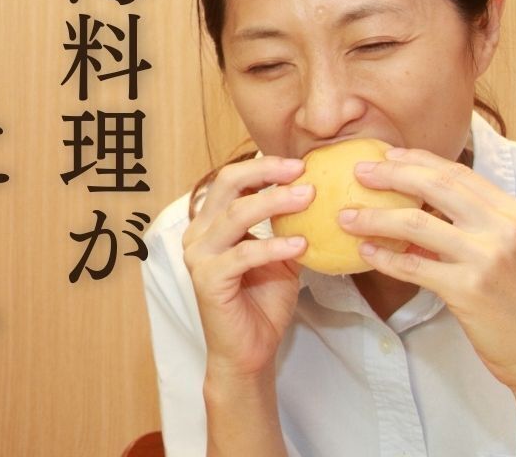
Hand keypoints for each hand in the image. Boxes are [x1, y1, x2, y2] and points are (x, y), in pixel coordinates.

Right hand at [182, 156, 310, 378]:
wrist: (250, 351)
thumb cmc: (263, 303)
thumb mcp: (281, 256)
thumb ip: (286, 226)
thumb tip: (317, 195)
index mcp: (211, 223)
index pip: (232, 180)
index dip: (264, 167)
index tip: (300, 164)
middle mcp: (199, 233)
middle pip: (227, 185)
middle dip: (265, 173)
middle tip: (301, 171)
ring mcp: (199, 255)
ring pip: (235, 214)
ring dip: (274, 202)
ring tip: (308, 198)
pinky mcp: (208, 279)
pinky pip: (242, 254)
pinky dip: (273, 246)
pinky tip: (300, 244)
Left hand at [343, 148, 515, 392]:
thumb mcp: (511, 250)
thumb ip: (475, 224)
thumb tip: (419, 204)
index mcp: (515, 213)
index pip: (459, 173)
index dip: (419, 160)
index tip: (388, 154)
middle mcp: (504, 228)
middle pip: (435, 186)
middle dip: (391, 174)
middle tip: (359, 172)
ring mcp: (487, 257)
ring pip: (415, 223)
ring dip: (374, 217)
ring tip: (346, 217)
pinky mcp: (468, 289)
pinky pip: (412, 265)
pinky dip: (384, 257)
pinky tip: (364, 253)